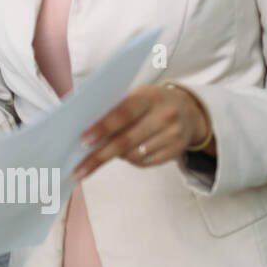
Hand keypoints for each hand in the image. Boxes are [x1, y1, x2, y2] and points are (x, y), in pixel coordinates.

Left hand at [74, 84, 210, 180]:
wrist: (188, 110)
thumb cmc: (149, 103)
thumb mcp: (135, 96)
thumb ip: (114, 109)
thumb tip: (84, 131)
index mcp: (149, 97)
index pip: (122, 113)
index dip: (102, 128)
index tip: (82, 141)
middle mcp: (164, 115)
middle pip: (125, 140)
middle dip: (99, 156)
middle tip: (78, 170)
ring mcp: (173, 134)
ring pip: (134, 155)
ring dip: (115, 156)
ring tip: (106, 151)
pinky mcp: (177, 151)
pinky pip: (144, 162)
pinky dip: (130, 160)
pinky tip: (126, 153)